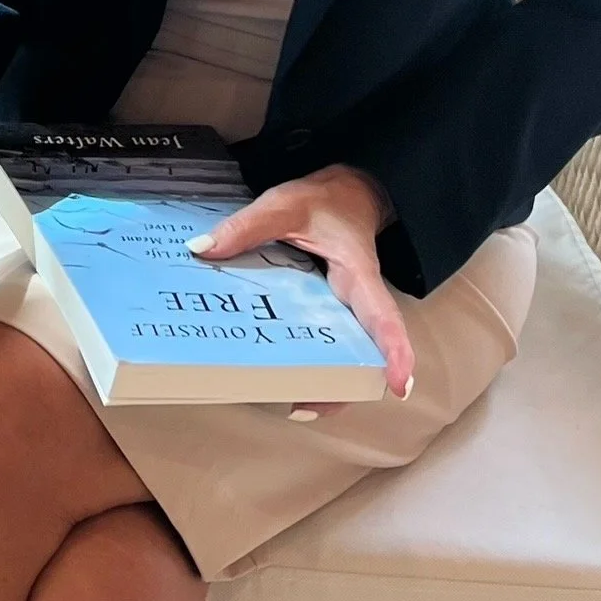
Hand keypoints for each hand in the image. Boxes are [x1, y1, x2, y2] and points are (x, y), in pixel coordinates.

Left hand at [188, 163, 414, 414]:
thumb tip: (202, 248)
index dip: (394, 351)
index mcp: (358, 275)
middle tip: (307, 407)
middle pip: (367, 354)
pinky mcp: (329, 312)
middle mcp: (358, 301)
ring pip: (348, 356)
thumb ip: (247, 225)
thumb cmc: (325, 200)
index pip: (384, 316)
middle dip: (345, 385)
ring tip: (293, 402)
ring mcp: (346, 311)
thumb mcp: (286, 204)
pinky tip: (280, 372)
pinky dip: (310, 361)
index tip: (397, 384)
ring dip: (328, 382)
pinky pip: (326, 342)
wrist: (346, 194)